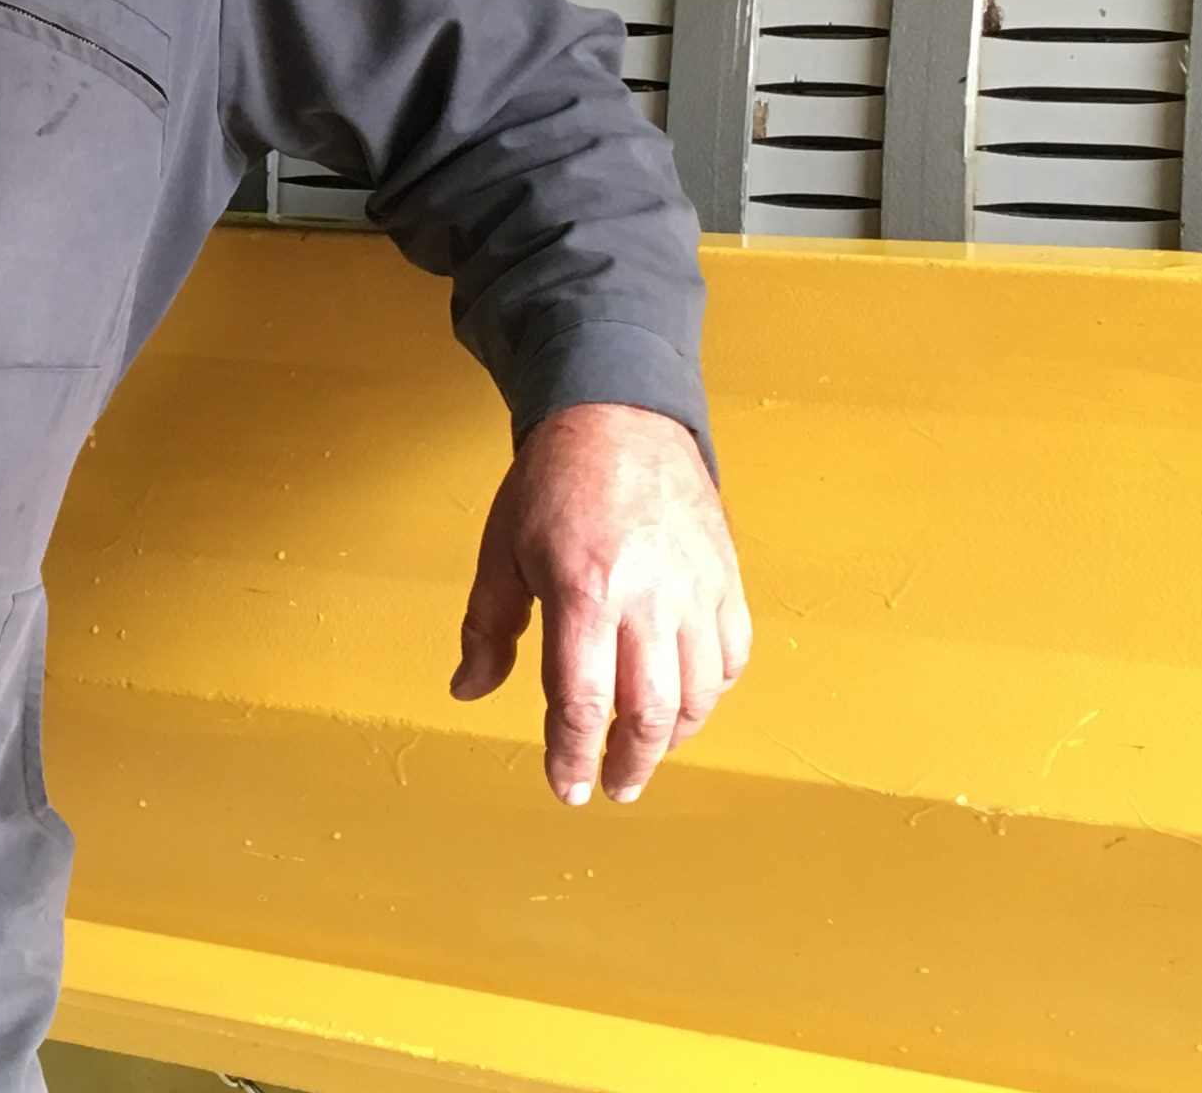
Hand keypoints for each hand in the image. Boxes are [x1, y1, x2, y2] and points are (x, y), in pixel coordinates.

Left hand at [448, 401, 748, 804]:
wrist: (620, 415)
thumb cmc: (555, 480)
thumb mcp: (502, 549)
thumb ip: (488, 626)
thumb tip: (469, 689)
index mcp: (583, 589)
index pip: (581, 700)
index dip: (572, 755)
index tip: (566, 787)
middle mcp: (648, 595)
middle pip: (649, 711)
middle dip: (630, 762)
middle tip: (613, 787)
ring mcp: (697, 586)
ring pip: (699, 691)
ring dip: (673, 737)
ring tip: (645, 751)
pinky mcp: (728, 576)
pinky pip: (732, 654)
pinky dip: (712, 691)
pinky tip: (687, 702)